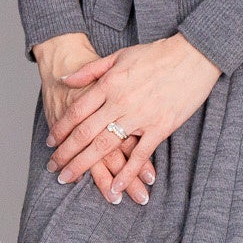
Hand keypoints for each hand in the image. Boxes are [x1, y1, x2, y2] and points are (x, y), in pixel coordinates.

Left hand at [46, 33, 221, 201]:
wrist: (192, 56)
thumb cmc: (155, 54)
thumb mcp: (118, 56)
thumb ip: (89, 70)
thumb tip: (64, 79)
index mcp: (109, 84)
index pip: (77, 111)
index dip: (61, 128)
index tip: (50, 142)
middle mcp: (120, 102)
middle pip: (86, 132)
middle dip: (66, 152)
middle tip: (53, 168)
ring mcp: (140, 116)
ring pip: (106, 145)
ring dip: (85, 164)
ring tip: (70, 178)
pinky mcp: (160, 127)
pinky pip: (140, 155)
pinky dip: (126, 173)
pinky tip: (115, 187)